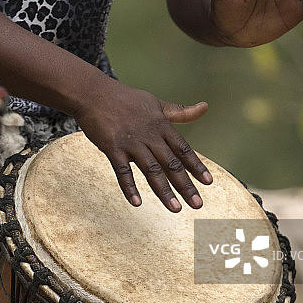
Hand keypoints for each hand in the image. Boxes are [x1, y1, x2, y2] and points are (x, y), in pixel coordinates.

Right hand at [73, 78, 212, 211]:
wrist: (94, 93)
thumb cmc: (126, 99)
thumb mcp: (156, 104)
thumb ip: (180, 112)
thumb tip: (205, 107)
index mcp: (161, 125)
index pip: (183, 149)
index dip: (196, 166)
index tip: (208, 182)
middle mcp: (149, 135)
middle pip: (171, 163)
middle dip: (185, 185)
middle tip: (198, 205)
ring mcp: (131, 143)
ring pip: (151, 170)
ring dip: (164, 191)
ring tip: (175, 209)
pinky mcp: (112, 148)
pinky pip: (122, 171)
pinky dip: (129, 187)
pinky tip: (136, 203)